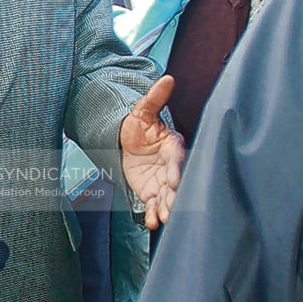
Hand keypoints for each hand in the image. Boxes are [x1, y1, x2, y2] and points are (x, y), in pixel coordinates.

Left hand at [118, 74, 185, 228]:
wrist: (126, 139)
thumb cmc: (137, 124)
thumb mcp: (143, 110)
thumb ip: (154, 98)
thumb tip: (167, 78)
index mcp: (171, 146)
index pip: (176, 158)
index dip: (176, 169)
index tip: (175, 179)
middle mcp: (170, 166)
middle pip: (175, 182)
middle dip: (175, 195)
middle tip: (173, 207)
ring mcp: (162, 181)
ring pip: (167, 196)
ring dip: (166, 208)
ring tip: (165, 219)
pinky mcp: (152, 191)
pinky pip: (154, 204)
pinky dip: (153, 214)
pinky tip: (151, 223)